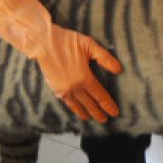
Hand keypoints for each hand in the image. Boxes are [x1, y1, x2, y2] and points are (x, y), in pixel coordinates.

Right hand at [0, 0, 122, 121]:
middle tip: (105, 120)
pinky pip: (67, 102)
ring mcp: (64, 89)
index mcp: (84, 78)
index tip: (115, 113)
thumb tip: (119, 70)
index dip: (108, 105)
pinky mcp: (55, 88)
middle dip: (98, 113)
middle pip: (90, 104)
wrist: (43, 43)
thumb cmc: (67, 41)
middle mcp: (74, 87)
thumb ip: (105, 58)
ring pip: (77, 106)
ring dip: (86, 113)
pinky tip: (76, 109)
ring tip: (91, 118)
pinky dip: (73, 108)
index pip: (100, 96)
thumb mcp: (90, 46)